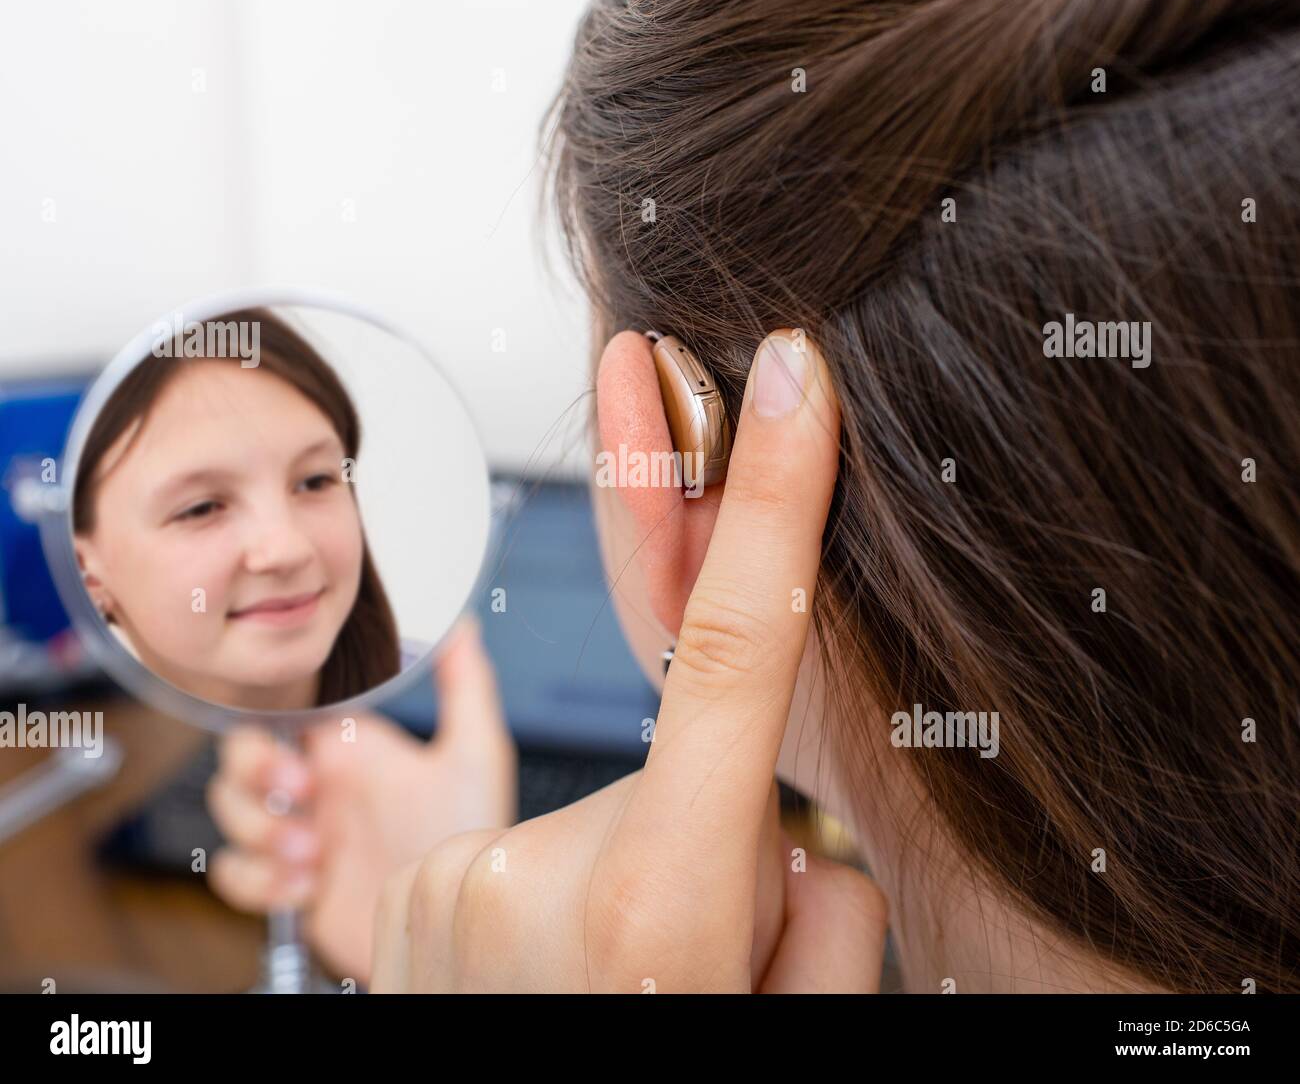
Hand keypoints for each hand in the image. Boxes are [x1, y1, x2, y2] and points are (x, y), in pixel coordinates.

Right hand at [206, 616, 515, 982]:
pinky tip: (306, 889)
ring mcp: (301, 836)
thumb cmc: (471, 836)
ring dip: (258, 833)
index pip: (278, 717)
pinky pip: (235, 876)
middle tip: (301, 798)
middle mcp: (319, 789)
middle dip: (252, 778)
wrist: (459, 920)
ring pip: (228, 816)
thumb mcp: (474, 755)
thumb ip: (465, 686)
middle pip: (237, 761)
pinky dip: (258, 882)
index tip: (302, 760)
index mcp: (351, 752)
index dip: (270, 732)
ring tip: (312, 855)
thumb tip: (462, 624)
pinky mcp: (290, 886)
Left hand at [371, 329, 888, 991]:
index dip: (772, 496)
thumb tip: (770, 804)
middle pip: (698, 770)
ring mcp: (453, 879)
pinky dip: (573, 899)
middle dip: (723, 826)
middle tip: (703, 949)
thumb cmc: (678, 1074)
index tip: (786, 373)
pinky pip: (539, 849)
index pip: (739, 644)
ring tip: (631, 978)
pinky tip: (569, 972)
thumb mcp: (802, 1007)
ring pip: (620, 816)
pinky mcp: (409, 892)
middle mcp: (536, 875)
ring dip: (649, 873)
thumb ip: (810, 890)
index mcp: (657, 904)